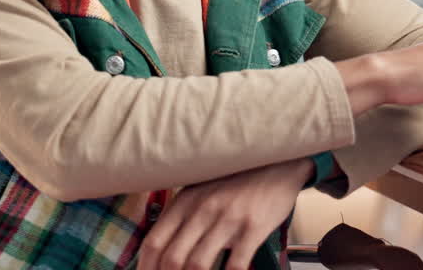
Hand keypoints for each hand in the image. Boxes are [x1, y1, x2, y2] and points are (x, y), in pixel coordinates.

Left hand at [136, 157, 312, 269]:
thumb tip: (162, 251)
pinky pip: (235, 264)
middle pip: (172, 258)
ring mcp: (228, 218)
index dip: (145, 267)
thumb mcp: (201, 191)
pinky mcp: (253, 227)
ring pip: (198, 264)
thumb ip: (182, 217)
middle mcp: (203, 209)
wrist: (276, 163)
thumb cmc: (236, 181)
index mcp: (185, 202)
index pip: (154, 242)